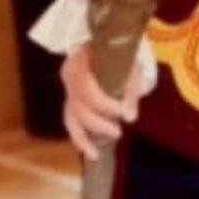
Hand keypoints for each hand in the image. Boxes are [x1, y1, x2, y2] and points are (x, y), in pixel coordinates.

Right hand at [60, 42, 150, 160]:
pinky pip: (70, 121)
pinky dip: (79, 138)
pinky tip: (89, 151)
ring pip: (69, 116)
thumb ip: (130, 91)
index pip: (87, 88)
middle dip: (97, 122)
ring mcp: (68, 89)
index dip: (104, 104)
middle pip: (77, 105)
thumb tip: (131, 117)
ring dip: (83, 137)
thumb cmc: (121, 53)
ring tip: (95, 154)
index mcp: (80, 60)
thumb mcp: (129, 65)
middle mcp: (69, 75)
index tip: (123, 112)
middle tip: (117, 132)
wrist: (107, 44)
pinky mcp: (70, 100)